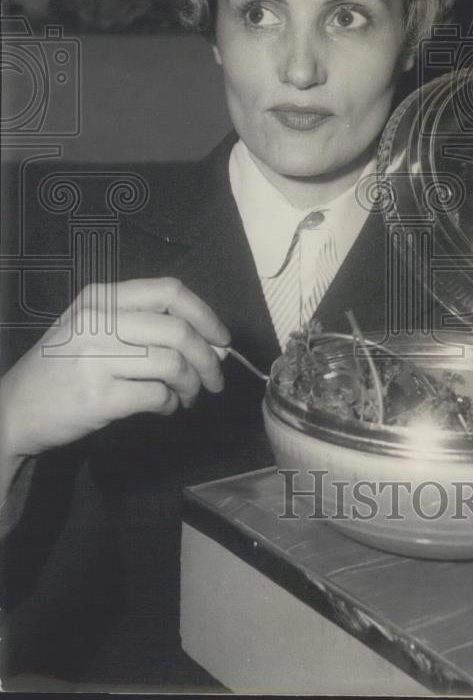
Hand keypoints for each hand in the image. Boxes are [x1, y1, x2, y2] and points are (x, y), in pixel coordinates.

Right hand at [0, 278, 230, 475]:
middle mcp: (98, 321)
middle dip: (208, 359)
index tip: (222, 338)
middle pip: (179, 330)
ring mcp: (96, 359)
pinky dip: (171, 404)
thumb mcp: (92, 328)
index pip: (169, 291)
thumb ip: (145, 327)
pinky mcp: (99, 397)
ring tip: (187, 396)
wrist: (13, 410)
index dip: (205, 314)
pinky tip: (166, 407)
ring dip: (192, 385)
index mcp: (100, 298)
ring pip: (173, 364)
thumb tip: (211, 341)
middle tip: (216, 379)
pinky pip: (157, 396)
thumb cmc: (63, 367)